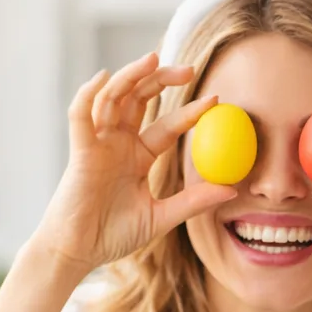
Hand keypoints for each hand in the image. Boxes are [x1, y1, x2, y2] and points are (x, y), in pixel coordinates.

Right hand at [34, 52, 235, 276]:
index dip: (190, 111)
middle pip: (140, 100)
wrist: (79, 253)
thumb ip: (193, 201)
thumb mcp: (162, 217)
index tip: (216, 99)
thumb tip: (231, 190)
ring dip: (130, 76)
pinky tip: (104, 77)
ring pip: (112, 99)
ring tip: (153, 59)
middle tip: (189, 69)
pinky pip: (81, 117)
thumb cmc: (114, 235)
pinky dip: (89, 95)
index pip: (168, 125)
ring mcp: (98, 145)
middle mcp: (119, 144)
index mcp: (139, 156)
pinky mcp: (80, 152)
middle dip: (161, 80)